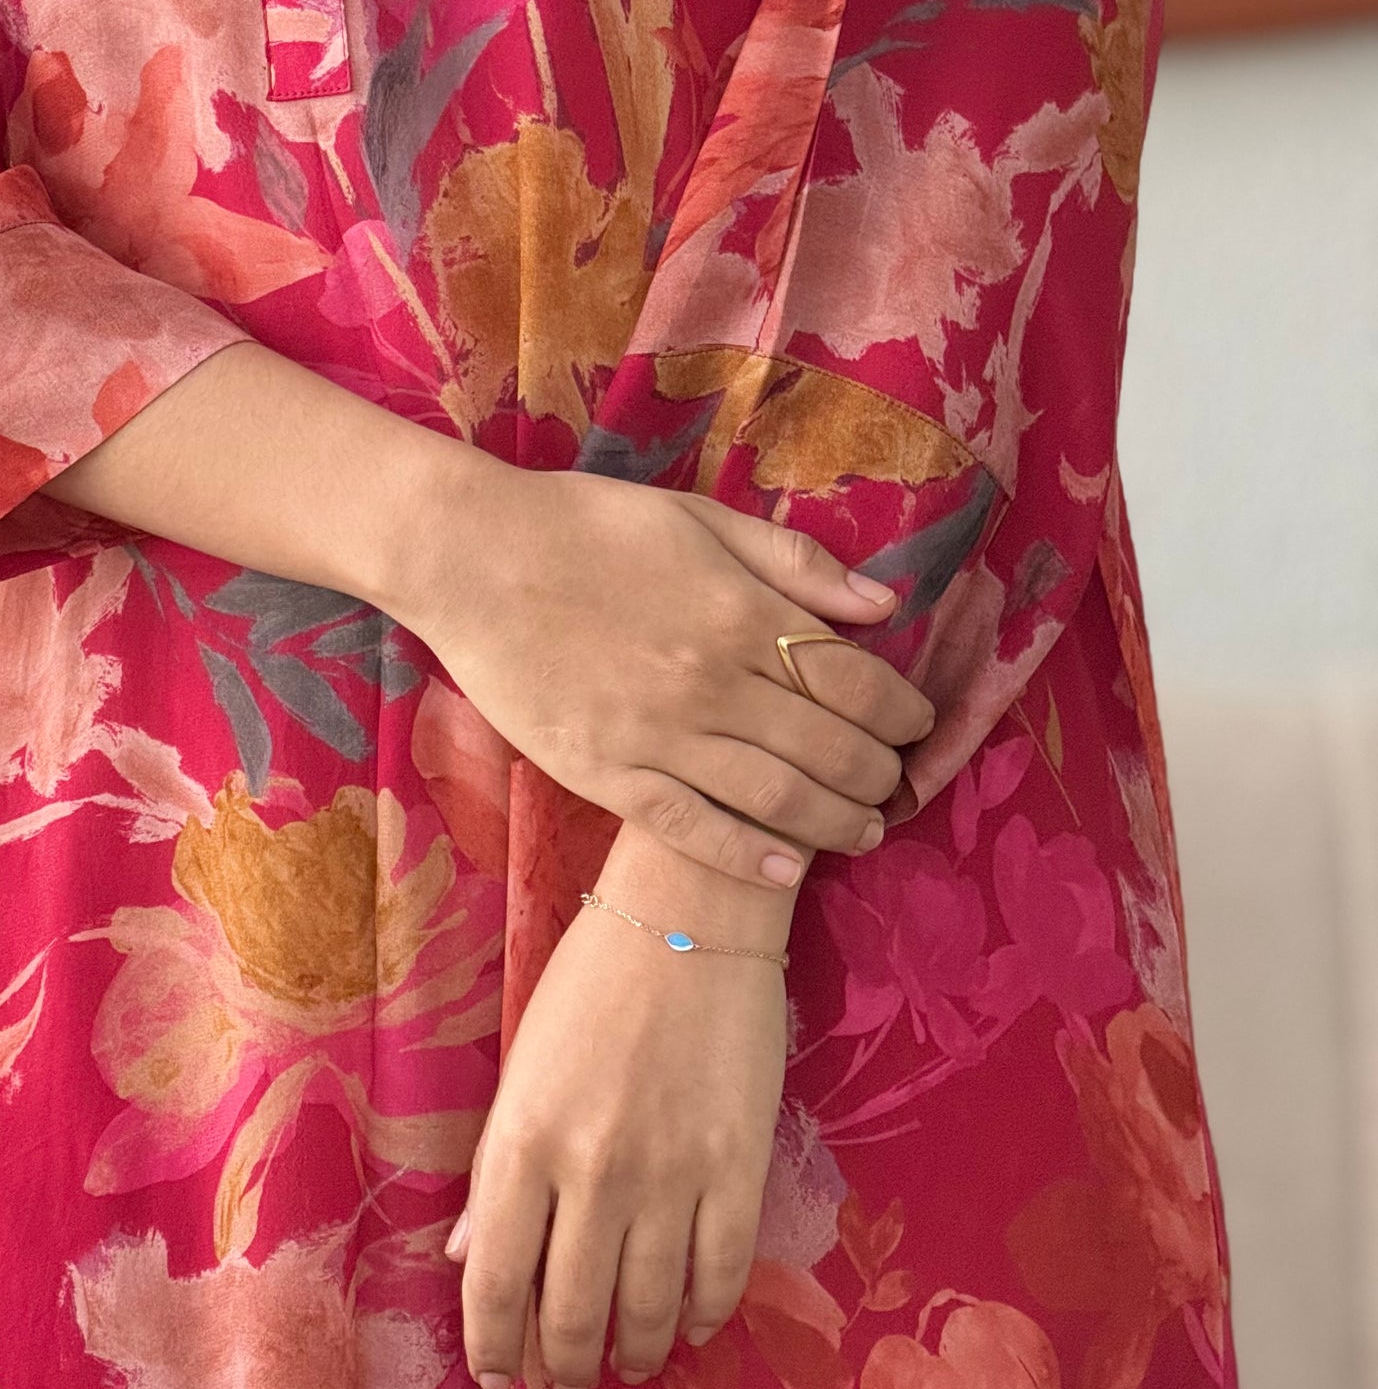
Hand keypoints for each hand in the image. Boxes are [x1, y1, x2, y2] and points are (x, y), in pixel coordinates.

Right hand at [397, 457, 933, 887]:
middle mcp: (712, 681)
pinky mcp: (606, 773)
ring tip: (865, 831)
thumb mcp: (698, 517)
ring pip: (776, 797)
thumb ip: (793, 562)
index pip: (856, 679)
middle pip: (829, 747)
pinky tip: (784, 871)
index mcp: (739, 611)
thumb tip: (884, 601)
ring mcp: (659, 735)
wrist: (470, 557)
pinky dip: (747, 855)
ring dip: (836, 823)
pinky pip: (692, 828)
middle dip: (880, 773)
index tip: (918, 723)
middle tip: (897, 782)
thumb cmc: (585, 525)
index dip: (902, 711)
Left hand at [449, 823, 791, 1388]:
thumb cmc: (592, 982)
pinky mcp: (738, 1168)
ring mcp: (669, 1174)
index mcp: (522, 1140)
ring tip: (632, 1357)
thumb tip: (468, 1259)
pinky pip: (721, 1277)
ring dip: (637, 1351)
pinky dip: (706, 1316)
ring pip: (650, 1312)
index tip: (498, 1374)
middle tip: (571, 1373)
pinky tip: (693, 1322)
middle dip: (567, 1363)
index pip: (496, 1282)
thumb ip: (497, 1170)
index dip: (494, 1345)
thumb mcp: (522, 1069)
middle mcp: (590, 1170)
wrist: (690, 915)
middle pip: (573, 1314)